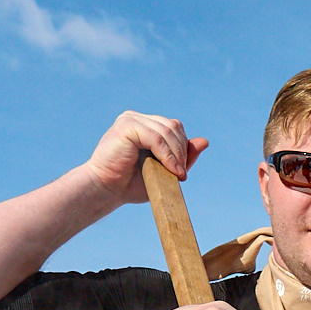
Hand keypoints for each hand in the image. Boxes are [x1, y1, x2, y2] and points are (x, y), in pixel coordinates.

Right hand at [82, 112, 208, 205]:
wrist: (105, 190)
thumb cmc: (130, 184)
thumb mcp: (164, 170)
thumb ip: (182, 157)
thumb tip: (205, 141)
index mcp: (144, 125)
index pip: (174, 127)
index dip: (182, 147)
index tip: (182, 172)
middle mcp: (136, 118)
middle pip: (173, 127)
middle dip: (181, 151)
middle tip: (180, 174)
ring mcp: (130, 119)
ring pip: (167, 131)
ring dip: (176, 155)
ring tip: (177, 174)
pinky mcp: (127, 126)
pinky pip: (156, 137)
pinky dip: (167, 155)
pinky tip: (171, 170)